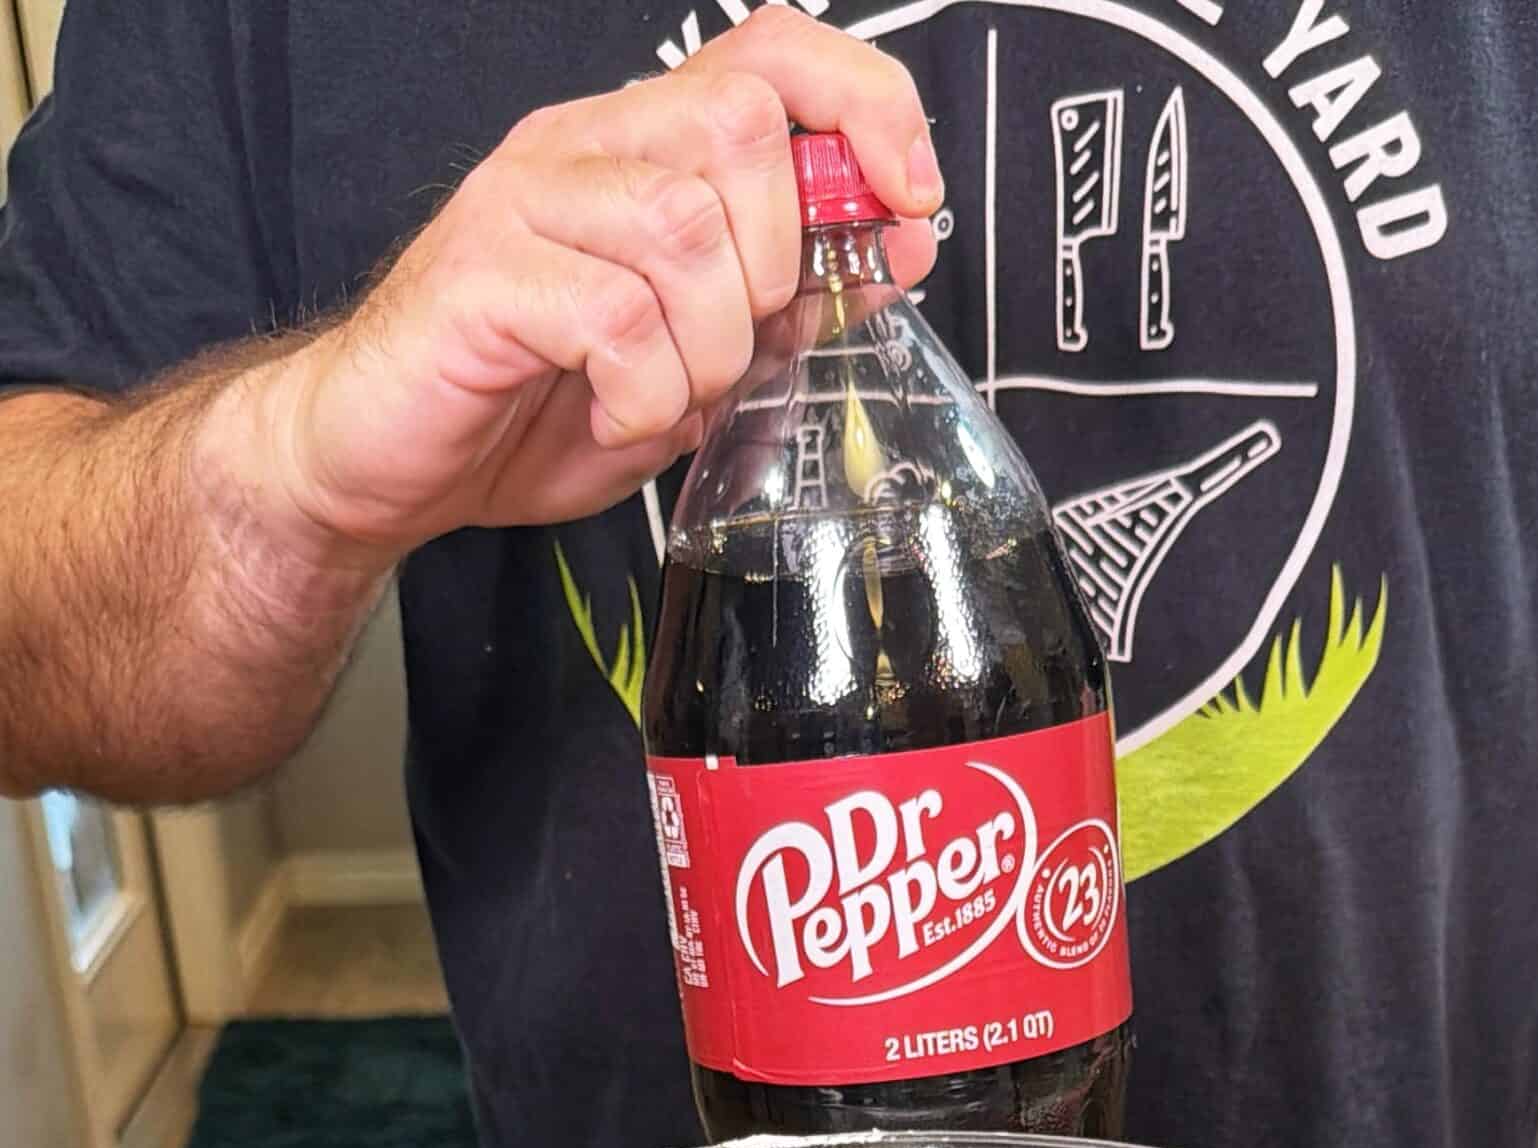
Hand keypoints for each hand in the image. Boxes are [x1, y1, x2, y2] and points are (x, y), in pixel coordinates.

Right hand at [246, 14, 940, 560]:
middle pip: (742, 127)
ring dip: (709, 348)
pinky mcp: (486, 274)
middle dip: (777, 263)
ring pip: (687, 229)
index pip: (774, 53)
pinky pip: (617, 319)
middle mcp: (583, 148)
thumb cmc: (527, 404)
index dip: (865, 106)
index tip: (907, 201)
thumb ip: (780, 305)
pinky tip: (616, 417)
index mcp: (639, 148)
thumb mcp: (691, 362)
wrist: (387, 460)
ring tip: (666, 399)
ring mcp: (527, 201)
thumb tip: (887, 256)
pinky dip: (643, 395)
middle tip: (735, 346)